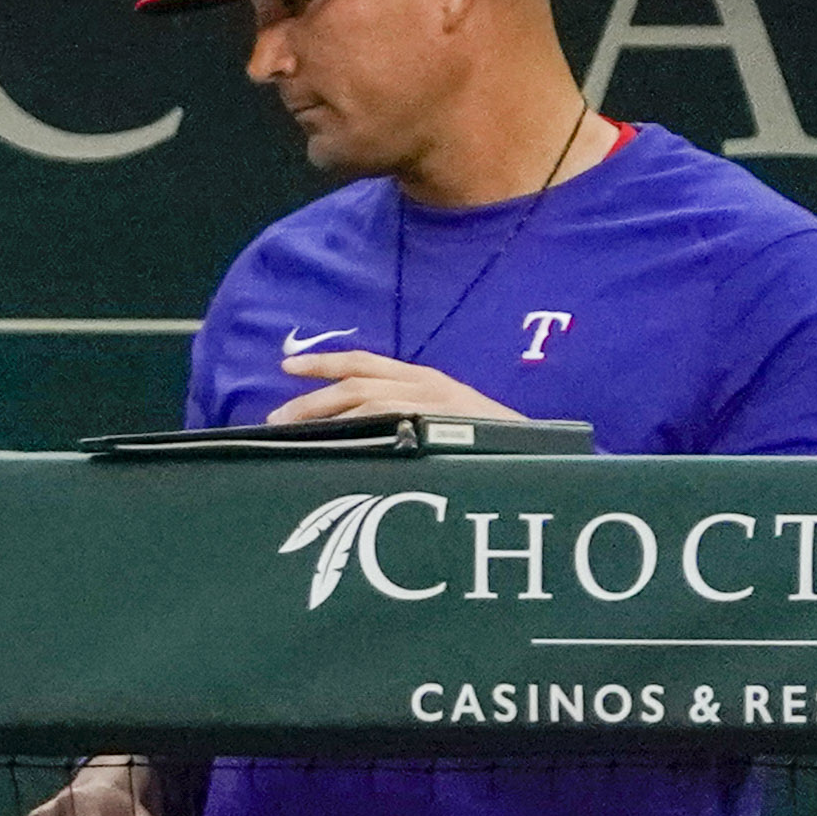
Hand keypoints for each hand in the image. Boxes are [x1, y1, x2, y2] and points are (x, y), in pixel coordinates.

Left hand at [268, 348, 521, 426]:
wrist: (542, 453)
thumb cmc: (493, 443)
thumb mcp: (448, 421)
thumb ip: (407, 418)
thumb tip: (358, 432)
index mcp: (426, 380)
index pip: (366, 363)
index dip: (325, 362)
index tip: (286, 365)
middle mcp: (426, 384)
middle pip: (356, 381)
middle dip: (311, 397)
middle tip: (274, 418)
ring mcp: (433, 404)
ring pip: (364, 399)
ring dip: (322, 413)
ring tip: (288, 432)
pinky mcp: (440, 424)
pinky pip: (387, 422)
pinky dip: (355, 428)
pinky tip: (329, 441)